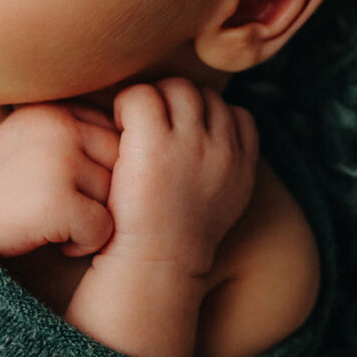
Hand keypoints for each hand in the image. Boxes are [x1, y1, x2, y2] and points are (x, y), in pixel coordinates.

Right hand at [0, 102, 120, 258]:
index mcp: (59, 110)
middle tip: (71, 210)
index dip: (101, 169)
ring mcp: (60, 163)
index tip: (71, 185)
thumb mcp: (34, 137)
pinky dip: (84, 243)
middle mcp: (62, 128)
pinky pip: (102, 228)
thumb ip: (76, 131)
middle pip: (124, 166)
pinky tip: (56, 241)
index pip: (116, 137)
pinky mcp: (56, 201)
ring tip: (61, 224)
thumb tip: (135, 139)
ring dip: (96, 218)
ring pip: (117, 198)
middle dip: (105, 194)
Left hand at [99, 81, 258, 275]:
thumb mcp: (219, 206)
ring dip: (152, 98)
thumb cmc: (172, 242)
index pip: (237, 114)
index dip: (206, 117)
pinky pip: (141, 96)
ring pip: (175, 88)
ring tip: (130, 123)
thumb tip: (208, 142)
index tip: (179, 134)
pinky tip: (115, 126)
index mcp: (242, 166)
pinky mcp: (154, 143)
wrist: (152, 268)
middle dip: (176, 102)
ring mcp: (190, 144)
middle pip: (205, 95)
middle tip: (149, 124)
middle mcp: (222, 150)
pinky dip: (125, 103)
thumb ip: (221, 170)